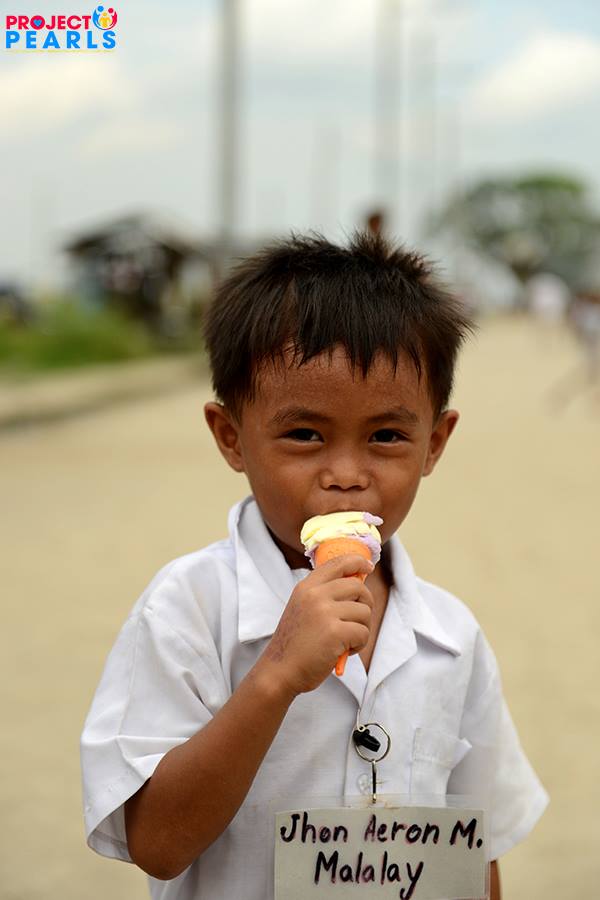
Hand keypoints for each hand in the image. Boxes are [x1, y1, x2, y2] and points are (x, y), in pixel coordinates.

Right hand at [258, 554, 373, 696]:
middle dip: (365, 604)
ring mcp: (324, 612)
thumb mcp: (302, 608)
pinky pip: (363, 632)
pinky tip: (344, 651)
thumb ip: (323, 594)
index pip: (338, 562)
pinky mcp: (335, 632)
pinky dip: (359, 644)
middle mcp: (315, 595)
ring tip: (346, 640)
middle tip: (357, 621)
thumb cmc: (294, 644)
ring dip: (362, 628)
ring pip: (364, 612)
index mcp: (306, 587)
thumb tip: (357, 581)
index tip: (367, 567)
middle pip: (358, 587)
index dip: (357, 562)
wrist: (279, 671)